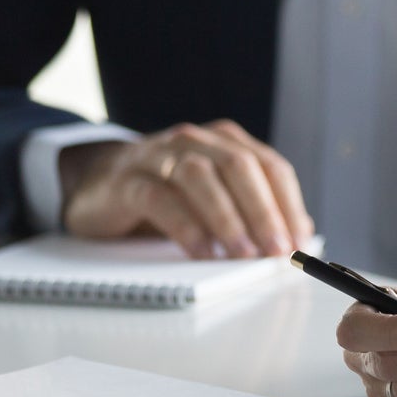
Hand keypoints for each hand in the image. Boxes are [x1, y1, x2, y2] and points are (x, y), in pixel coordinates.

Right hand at [61, 119, 313, 258]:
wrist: (97, 183)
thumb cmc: (167, 193)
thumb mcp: (215, 196)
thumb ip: (255, 207)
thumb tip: (300, 232)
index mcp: (227, 141)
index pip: (271, 167)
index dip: (289, 204)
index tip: (300, 242)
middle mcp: (196, 141)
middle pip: (241, 168)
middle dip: (264, 211)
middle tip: (276, 250)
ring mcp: (159, 156)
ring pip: (201, 178)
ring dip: (228, 219)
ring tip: (244, 255)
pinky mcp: (128, 180)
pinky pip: (161, 199)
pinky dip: (186, 227)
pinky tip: (202, 253)